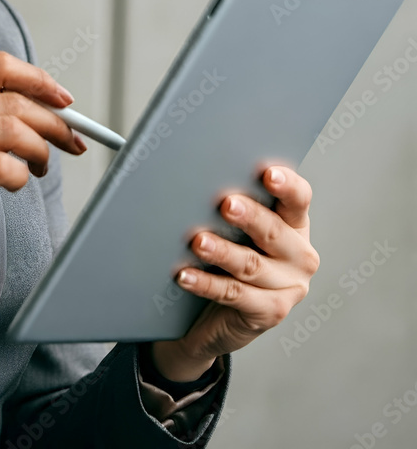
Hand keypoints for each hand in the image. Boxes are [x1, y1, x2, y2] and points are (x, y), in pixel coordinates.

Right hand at [0, 51, 86, 289]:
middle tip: (69, 140)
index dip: (38, 79)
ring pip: (12, 130)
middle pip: (11, 100)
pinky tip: (15, 182)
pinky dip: (21, 176)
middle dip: (53, 121)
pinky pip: (3, 166)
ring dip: (40, 150)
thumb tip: (49, 103)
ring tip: (39, 166)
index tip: (63, 100)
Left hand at [151, 165, 319, 381]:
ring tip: (198, 242)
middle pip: (274, 232)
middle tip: (226, 205)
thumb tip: (202, 178)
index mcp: (295, 225)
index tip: (269, 174)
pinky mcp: (270, 312)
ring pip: (251, 265)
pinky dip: (206, 284)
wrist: (227, 311)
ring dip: (222, 252)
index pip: (298, 200)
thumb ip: (235, 206)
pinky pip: (234, 294)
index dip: (287, 186)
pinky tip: (185, 275)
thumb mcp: (241, 229)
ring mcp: (289, 287)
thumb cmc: (234, 255)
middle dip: (250, 217)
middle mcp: (299, 256)